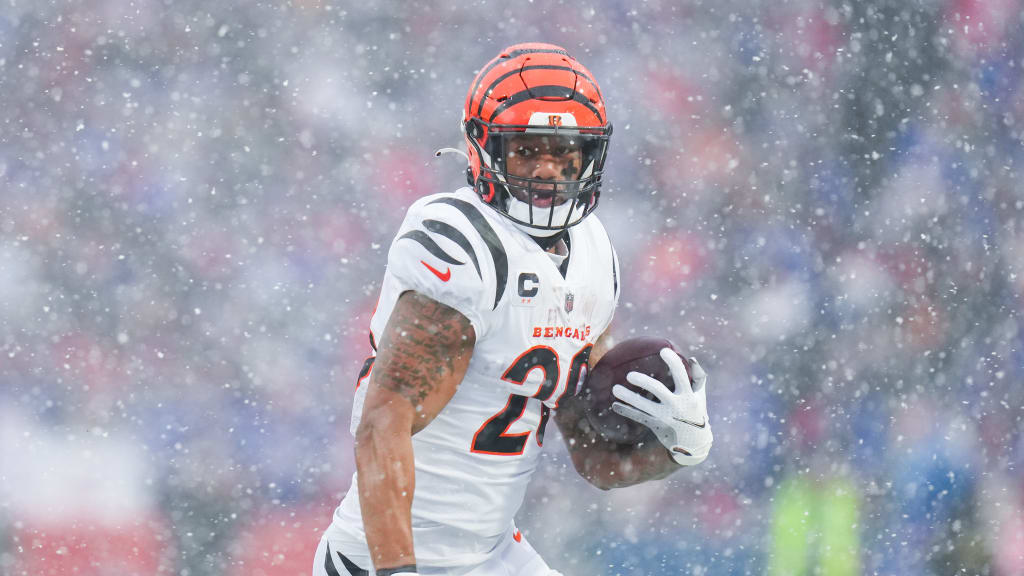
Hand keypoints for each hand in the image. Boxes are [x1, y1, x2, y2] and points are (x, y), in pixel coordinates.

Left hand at [611, 348, 712, 465]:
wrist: (694, 443)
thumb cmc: (696, 413)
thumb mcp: (700, 396)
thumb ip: (699, 376)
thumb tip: (692, 358)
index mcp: (688, 396)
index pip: (681, 375)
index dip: (673, 362)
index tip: (663, 351)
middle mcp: (676, 406)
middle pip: (658, 390)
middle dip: (643, 381)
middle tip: (630, 375)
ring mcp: (665, 417)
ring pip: (644, 406)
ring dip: (628, 397)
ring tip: (615, 388)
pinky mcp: (656, 425)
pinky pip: (639, 417)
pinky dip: (626, 411)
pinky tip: (614, 405)